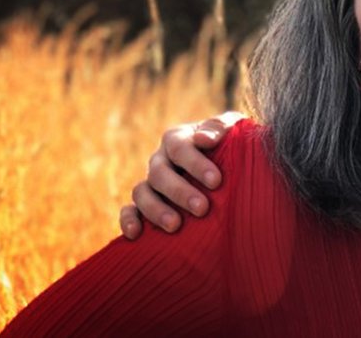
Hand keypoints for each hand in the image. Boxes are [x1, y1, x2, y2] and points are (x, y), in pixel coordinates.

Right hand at [119, 111, 244, 238]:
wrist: (229, 163)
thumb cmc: (230, 144)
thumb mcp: (231, 128)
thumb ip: (219, 127)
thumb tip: (204, 139)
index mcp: (177, 139)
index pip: (180, 148)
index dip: (196, 164)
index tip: (216, 181)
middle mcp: (160, 159)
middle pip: (160, 173)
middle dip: (180, 192)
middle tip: (202, 208)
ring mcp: (151, 182)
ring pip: (141, 192)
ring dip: (156, 209)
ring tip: (175, 225)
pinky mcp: (144, 204)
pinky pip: (129, 211)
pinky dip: (128, 221)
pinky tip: (135, 234)